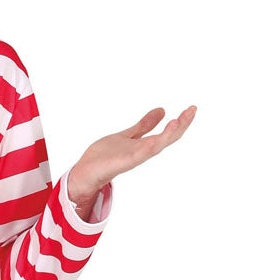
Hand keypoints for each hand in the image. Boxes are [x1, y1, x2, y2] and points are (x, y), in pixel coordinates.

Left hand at [68, 105, 197, 200]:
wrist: (86, 171)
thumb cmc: (105, 155)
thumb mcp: (128, 135)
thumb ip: (144, 125)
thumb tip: (161, 110)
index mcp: (145, 145)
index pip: (168, 132)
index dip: (181, 122)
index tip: (192, 108)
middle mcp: (143, 151)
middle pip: (168, 138)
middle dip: (181, 125)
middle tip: (192, 109)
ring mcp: (136, 156)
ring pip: (158, 145)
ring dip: (170, 133)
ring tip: (179, 120)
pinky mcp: (126, 161)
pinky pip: (142, 153)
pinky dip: (152, 145)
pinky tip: (158, 137)